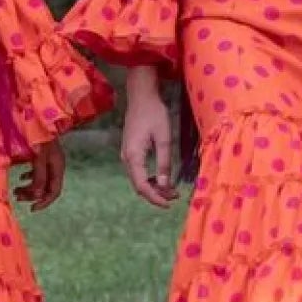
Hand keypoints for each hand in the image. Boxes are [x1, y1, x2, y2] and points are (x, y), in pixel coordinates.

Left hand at [16, 139, 64, 211]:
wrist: (35, 113)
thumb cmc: (37, 134)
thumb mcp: (38, 156)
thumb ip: (39, 176)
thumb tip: (38, 196)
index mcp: (57, 165)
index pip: (54, 190)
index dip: (44, 202)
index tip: (31, 209)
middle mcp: (54, 164)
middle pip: (46, 187)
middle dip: (32, 195)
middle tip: (17, 197)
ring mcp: (48, 158)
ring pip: (40, 180)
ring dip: (28, 187)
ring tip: (15, 190)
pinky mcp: (40, 153)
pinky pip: (36, 170)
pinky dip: (29, 176)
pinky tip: (21, 176)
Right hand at [121, 67, 178, 209]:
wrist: (141, 96)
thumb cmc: (154, 114)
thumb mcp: (164, 138)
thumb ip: (164, 163)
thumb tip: (165, 185)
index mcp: (133, 156)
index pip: (142, 186)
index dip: (155, 198)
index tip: (169, 204)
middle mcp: (127, 158)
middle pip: (139, 185)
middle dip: (156, 194)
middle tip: (175, 197)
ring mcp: (127, 154)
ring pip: (138, 179)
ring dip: (154, 186)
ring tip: (172, 189)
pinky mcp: (131, 151)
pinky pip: (138, 171)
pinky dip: (150, 177)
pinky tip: (162, 177)